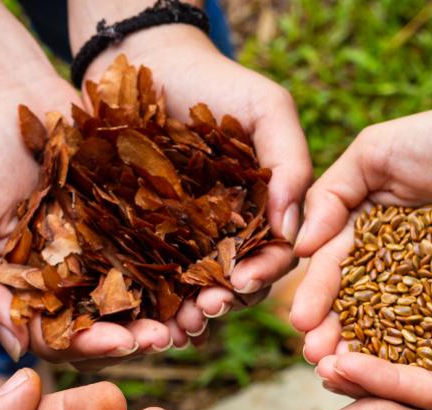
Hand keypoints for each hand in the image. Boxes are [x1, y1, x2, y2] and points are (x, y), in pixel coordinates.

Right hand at [0, 76, 190, 364]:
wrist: (3, 94)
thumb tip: (16, 351)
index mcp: (35, 295)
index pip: (64, 337)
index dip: (92, 345)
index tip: (121, 344)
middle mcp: (75, 281)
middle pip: (112, 323)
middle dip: (139, 334)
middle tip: (167, 337)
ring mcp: (107, 250)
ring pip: (145, 292)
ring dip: (170, 305)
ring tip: (196, 308)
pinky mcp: (134, 216)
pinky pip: (165, 242)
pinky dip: (186, 256)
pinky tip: (209, 261)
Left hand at [85, 24, 310, 323]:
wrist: (148, 61)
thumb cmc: (217, 82)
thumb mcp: (267, 109)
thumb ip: (290, 161)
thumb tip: (293, 232)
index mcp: (262, 215)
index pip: (271, 258)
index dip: (261, 275)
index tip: (243, 283)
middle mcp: (226, 236)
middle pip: (232, 286)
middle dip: (222, 303)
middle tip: (206, 311)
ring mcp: (182, 241)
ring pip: (190, 291)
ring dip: (185, 314)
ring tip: (174, 326)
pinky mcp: (138, 239)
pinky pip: (143, 277)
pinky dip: (145, 301)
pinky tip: (138, 316)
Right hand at [292, 101, 431, 409]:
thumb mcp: (377, 152)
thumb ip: (333, 193)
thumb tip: (302, 245)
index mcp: (364, 235)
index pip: (334, 270)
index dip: (316, 295)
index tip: (301, 320)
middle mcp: (394, 269)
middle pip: (358, 309)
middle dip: (334, 335)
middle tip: (317, 358)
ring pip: (395, 330)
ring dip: (369, 355)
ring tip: (349, 373)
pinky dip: (424, 357)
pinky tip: (404, 375)